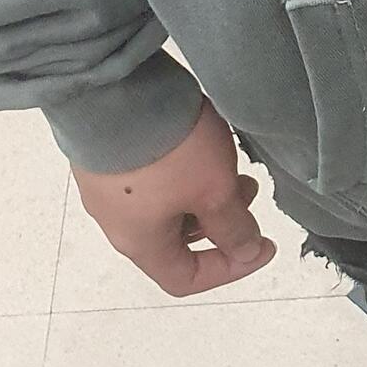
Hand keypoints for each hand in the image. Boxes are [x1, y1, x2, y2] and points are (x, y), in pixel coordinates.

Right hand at [73, 102, 278, 297]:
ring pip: (163, 206)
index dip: (230, 269)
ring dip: (201, 194)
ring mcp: (103, 185)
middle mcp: (115, 221)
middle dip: (220, 222)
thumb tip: (246, 252)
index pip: (184, 279)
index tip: (264, 244)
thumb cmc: (168, 150)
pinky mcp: (102, 153)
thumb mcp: (214, 191)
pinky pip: (147, 178)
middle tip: (248, 190)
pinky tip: (195, 143)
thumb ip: (234, 228)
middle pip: (175, 241)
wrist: (112, 87)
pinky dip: (178, 173)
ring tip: (229, 162)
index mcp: (138, 243)